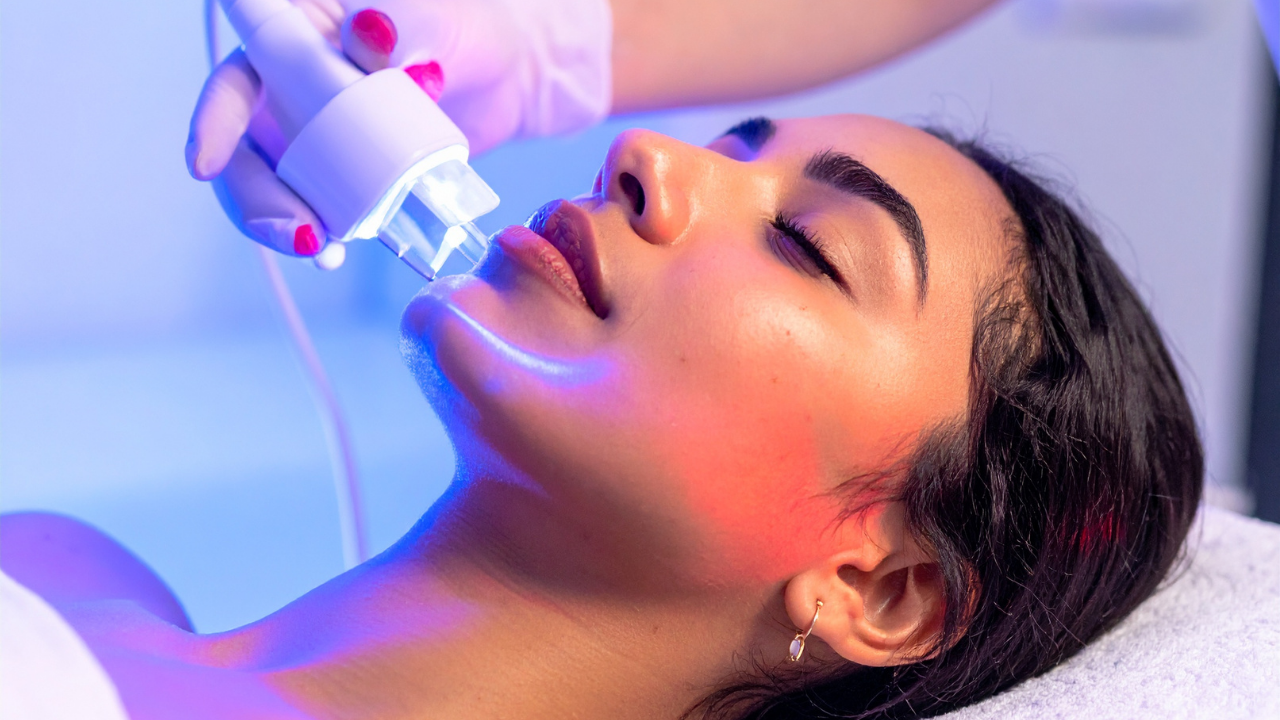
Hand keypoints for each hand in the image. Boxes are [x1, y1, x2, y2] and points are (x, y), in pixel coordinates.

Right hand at [186, 0, 610, 267]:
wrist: (509, 79)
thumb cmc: (466, 32)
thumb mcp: (438, 22)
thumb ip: (404, 28)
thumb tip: (370, 37)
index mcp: (293, 36)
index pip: (236, 78)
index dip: (214, 120)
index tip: (206, 163)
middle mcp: (287, 88)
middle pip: (245, 149)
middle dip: (257, 198)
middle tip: (300, 233)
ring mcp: (312, 136)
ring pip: (273, 187)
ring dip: (285, 225)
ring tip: (322, 250)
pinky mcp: (342, 176)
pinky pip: (319, 208)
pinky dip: (322, 233)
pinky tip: (337, 252)